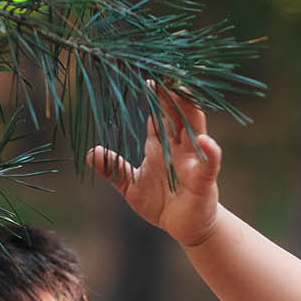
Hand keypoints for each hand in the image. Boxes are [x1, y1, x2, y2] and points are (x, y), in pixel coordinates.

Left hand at [88, 81, 222, 247]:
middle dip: (173, 94)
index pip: (158, 115)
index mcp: (161, 146)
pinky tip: (204, 141)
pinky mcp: (203, 180)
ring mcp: (193, 162)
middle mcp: (179, 148)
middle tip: (169, 71)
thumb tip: (91, 153)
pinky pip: (208, 163)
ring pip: (195, 130)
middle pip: (177, 115)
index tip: (149, 78)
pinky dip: (209, 152)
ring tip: (186, 91)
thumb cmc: (160, 203)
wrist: (183, 228)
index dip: (156, 97)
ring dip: (191, 110)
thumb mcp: (130, 186)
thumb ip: (113, 169)